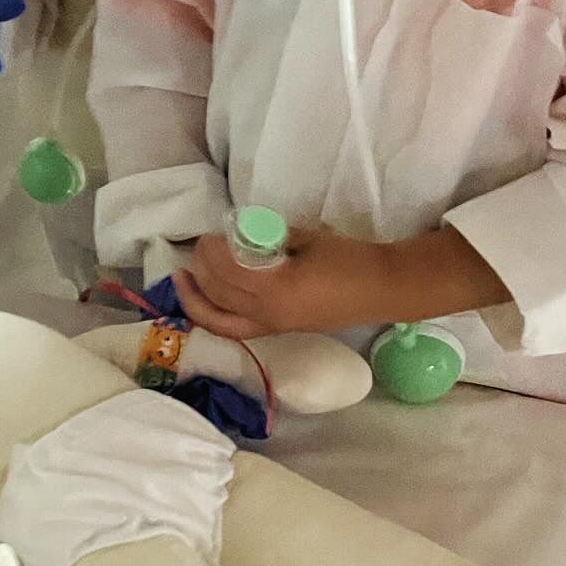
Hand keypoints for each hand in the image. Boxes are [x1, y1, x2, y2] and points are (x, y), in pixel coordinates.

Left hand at [172, 228, 389, 339]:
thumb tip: (239, 235)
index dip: (211, 252)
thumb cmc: (348, 259)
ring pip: (219, 319)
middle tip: (197, 246)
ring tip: (184, 278)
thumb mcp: (305, 238)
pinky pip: (234, 328)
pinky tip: (205, 300)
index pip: (226, 271)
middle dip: (200, 270)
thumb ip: (268, 238)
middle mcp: (268, 314)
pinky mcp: (277, 330)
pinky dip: (213, 316)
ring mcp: (271, 326)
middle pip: (218, 294)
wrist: (380, 289)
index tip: (208, 234)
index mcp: (276, 289)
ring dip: (197, 298)